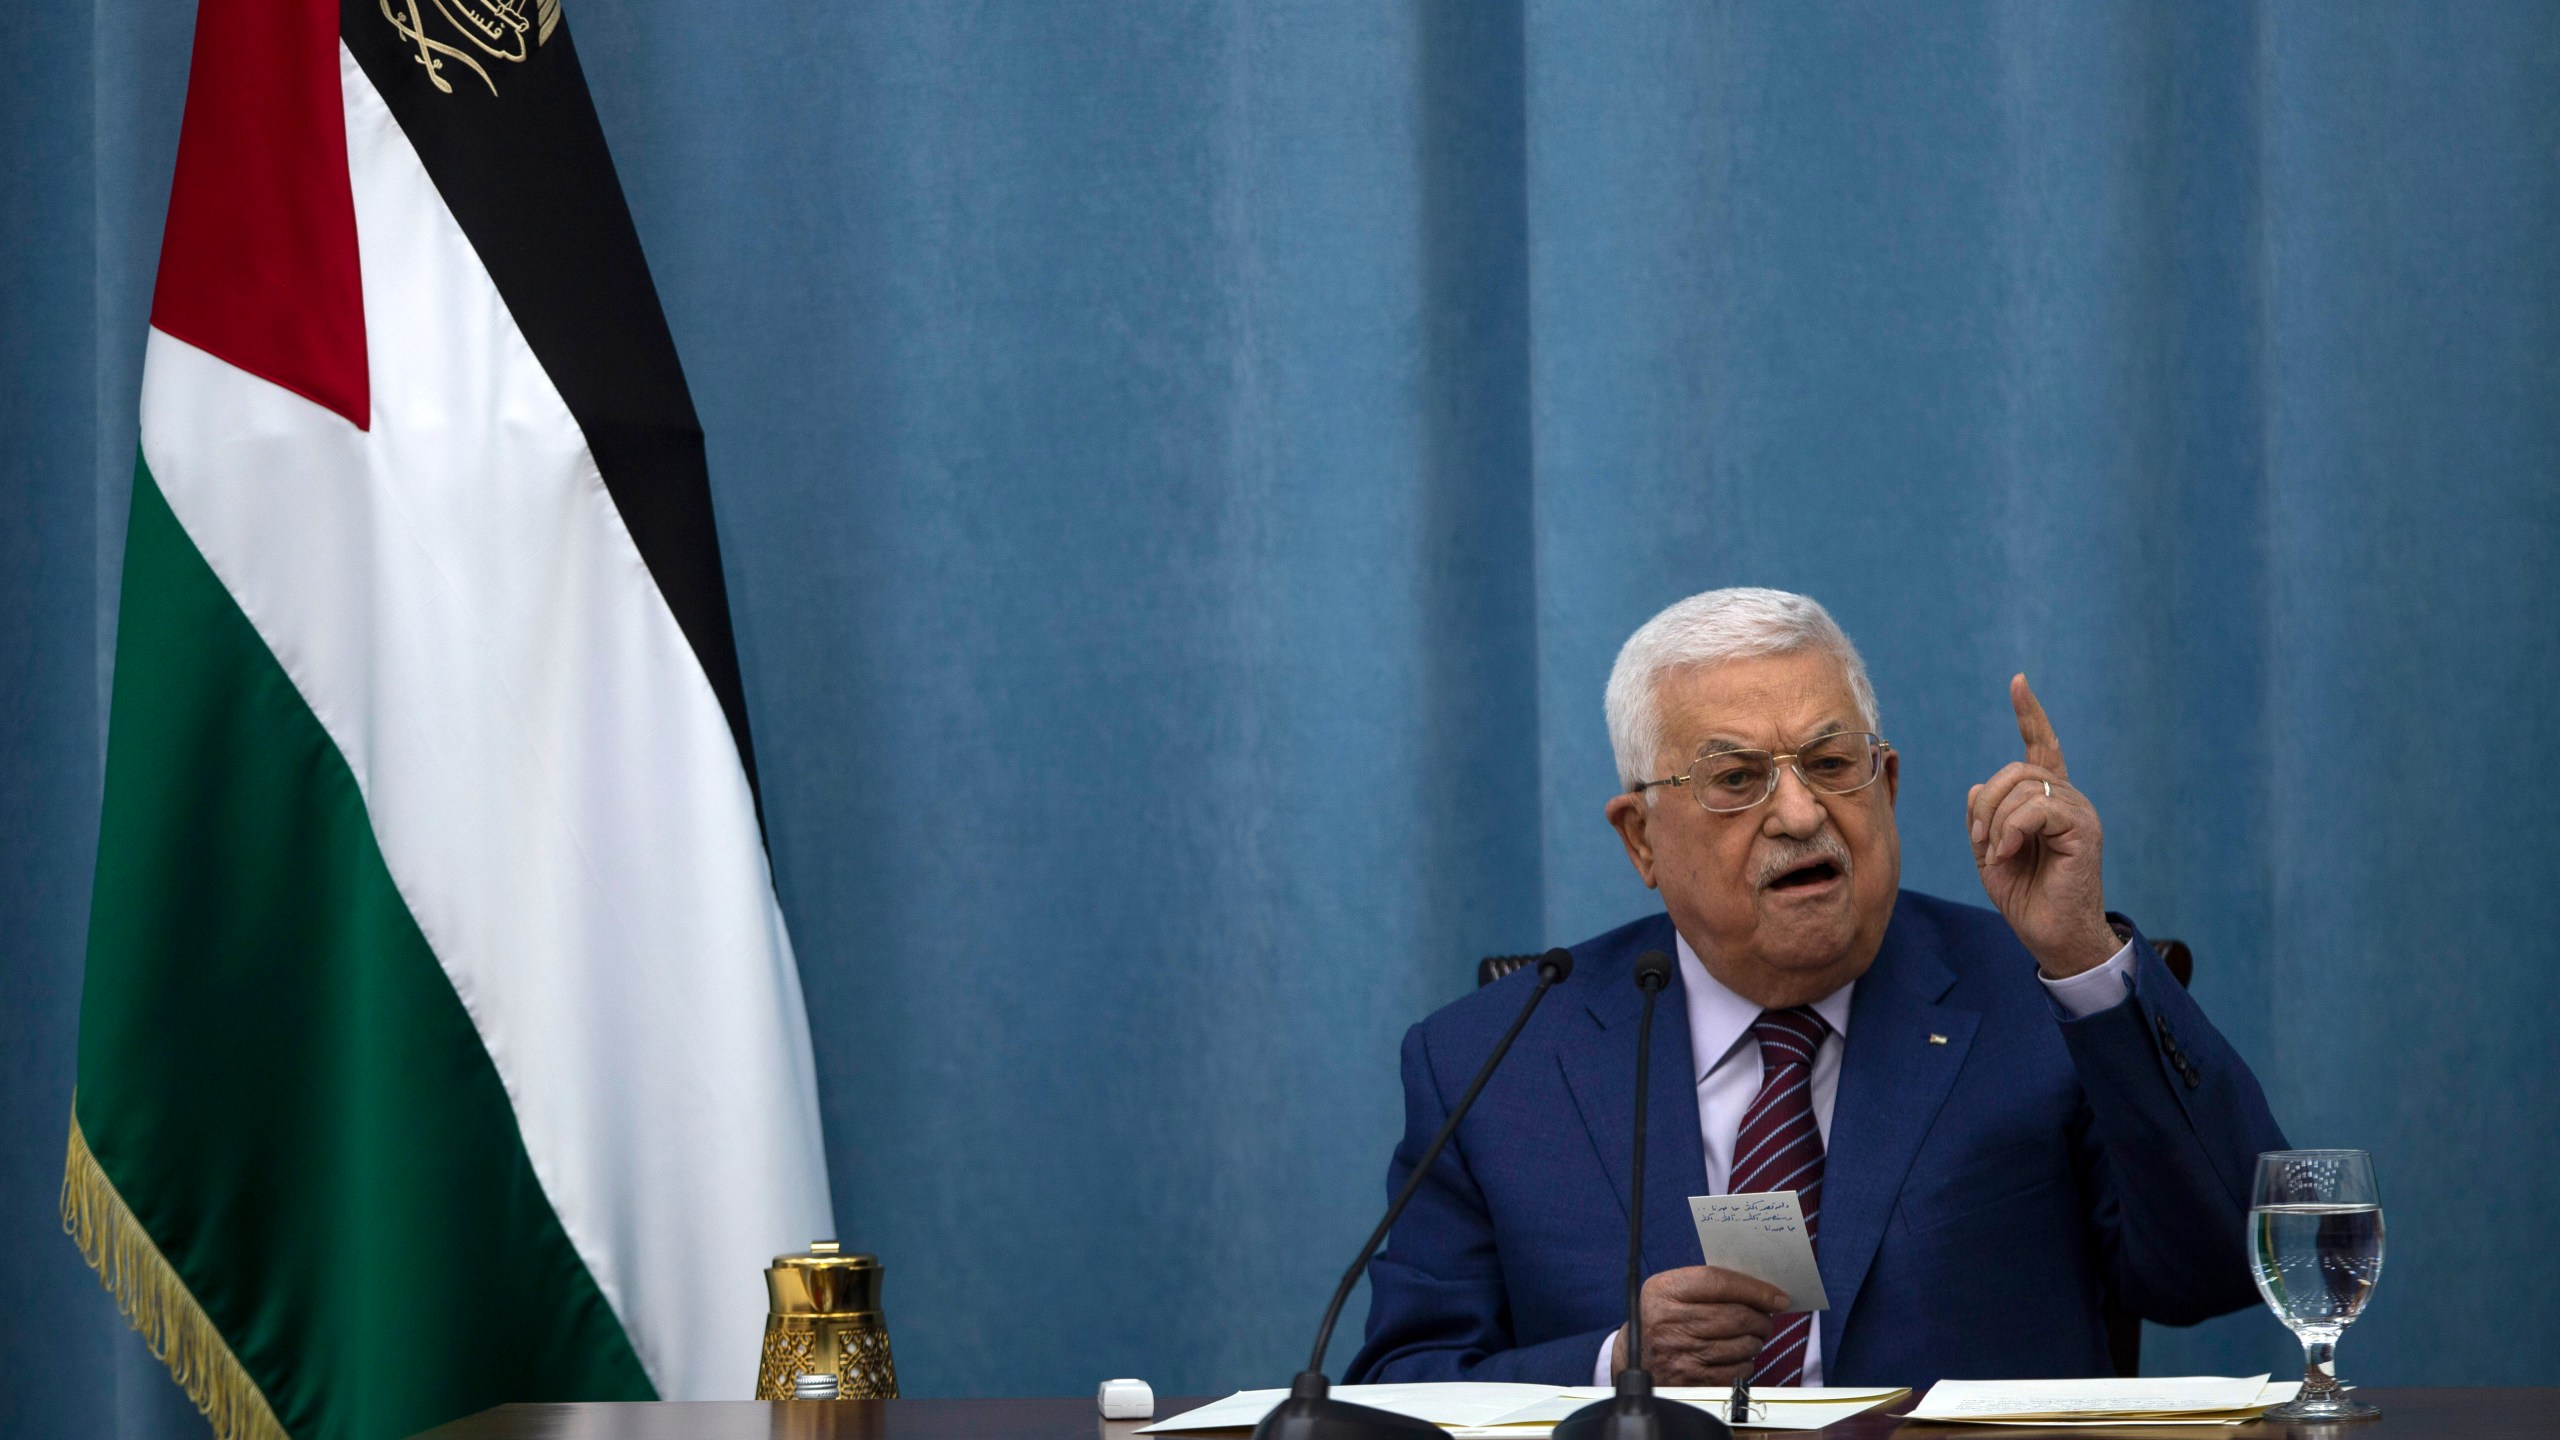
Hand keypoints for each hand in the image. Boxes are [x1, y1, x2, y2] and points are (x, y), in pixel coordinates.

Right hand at [1607, 1265, 1787, 1383]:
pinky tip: (1739, 1356)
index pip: (1718, 1283)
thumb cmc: (1665, 1316)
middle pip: (1735, 1316)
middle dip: (1761, 1318)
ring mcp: (1679, 1352)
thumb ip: (1709, 1285)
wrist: (1636, 1354)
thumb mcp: (1673, 1290)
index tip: (1778, 1298)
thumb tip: (1761, 1290)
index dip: (1755, 1289)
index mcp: (1664, 1290)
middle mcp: (1668, 1321)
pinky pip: (1737, 1370)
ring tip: (1752, 1336)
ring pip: (1741, 1344)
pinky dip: (1747, 1363)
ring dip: (1756, 1341)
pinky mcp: (1691, 1379)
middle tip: (1766, 1319)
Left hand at [1967, 674, 2117, 977]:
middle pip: (2014, 771)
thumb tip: (1976, 787)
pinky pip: (2034, 809)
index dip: (2030, 714)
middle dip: (1985, 804)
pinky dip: (2009, 832)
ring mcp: (2079, 811)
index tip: (2018, 682)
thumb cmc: (2024, 896)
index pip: (2041, 746)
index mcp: (2047, 800)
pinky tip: (2007, 854)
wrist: (2051, 935)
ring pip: (2021, 788)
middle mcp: (2068, 798)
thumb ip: (1982, 817)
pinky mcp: (2083, 829)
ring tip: (1997, 854)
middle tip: (1981, 841)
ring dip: (1994, 823)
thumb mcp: (1989, 851)